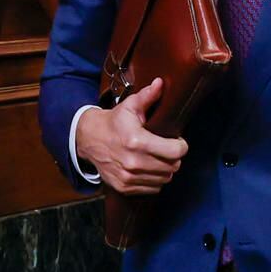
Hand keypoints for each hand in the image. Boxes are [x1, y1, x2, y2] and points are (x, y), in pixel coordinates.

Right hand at [74, 79, 185, 193]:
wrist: (89, 140)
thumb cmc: (114, 122)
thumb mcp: (129, 106)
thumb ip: (148, 96)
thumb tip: (161, 83)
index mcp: (137, 141)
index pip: (175, 151)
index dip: (181, 145)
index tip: (177, 141)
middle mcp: (133, 162)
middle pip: (172, 166)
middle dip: (174, 157)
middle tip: (168, 148)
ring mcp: (129, 178)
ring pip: (165, 179)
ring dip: (166, 169)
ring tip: (159, 158)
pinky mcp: (125, 187)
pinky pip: (153, 188)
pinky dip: (155, 180)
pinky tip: (150, 168)